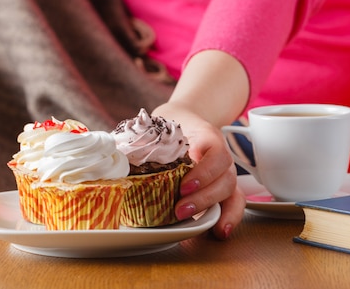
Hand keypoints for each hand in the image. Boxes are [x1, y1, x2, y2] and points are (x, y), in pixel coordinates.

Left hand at [152, 103, 245, 238]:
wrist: (186, 118)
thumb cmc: (172, 126)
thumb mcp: (159, 125)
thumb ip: (142, 139)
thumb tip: (114, 154)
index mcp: (207, 137)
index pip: (215, 153)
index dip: (204, 172)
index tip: (184, 186)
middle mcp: (220, 155)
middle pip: (224, 178)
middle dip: (203, 197)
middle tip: (180, 209)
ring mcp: (225, 171)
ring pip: (231, 191)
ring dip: (210, 207)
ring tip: (189, 219)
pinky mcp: (223, 186)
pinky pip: (234, 201)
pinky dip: (230, 217)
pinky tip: (220, 231)